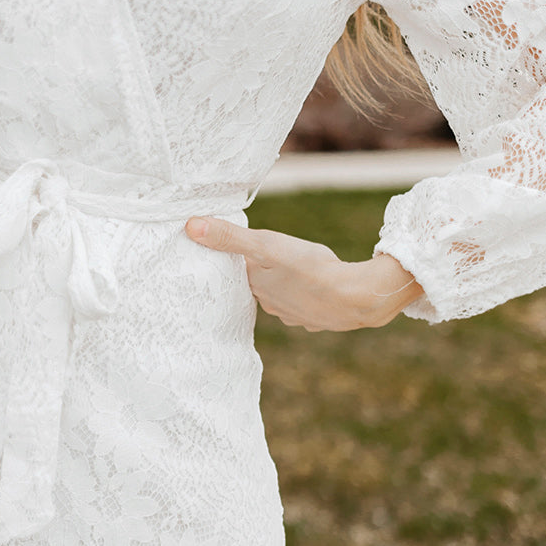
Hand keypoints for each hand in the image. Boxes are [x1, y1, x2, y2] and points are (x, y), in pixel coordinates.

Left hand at [184, 216, 423, 331]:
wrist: (355, 297)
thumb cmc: (308, 268)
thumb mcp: (266, 245)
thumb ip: (229, 237)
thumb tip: (190, 226)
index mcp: (256, 287)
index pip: (239, 271)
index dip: (240, 257)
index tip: (244, 245)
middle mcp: (271, 305)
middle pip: (260, 283)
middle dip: (263, 271)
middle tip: (271, 254)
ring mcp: (295, 315)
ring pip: (283, 294)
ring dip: (286, 283)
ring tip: (293, 268)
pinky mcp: (317, 319)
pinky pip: (307, 304)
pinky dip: (308, 294)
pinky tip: (315, 285)